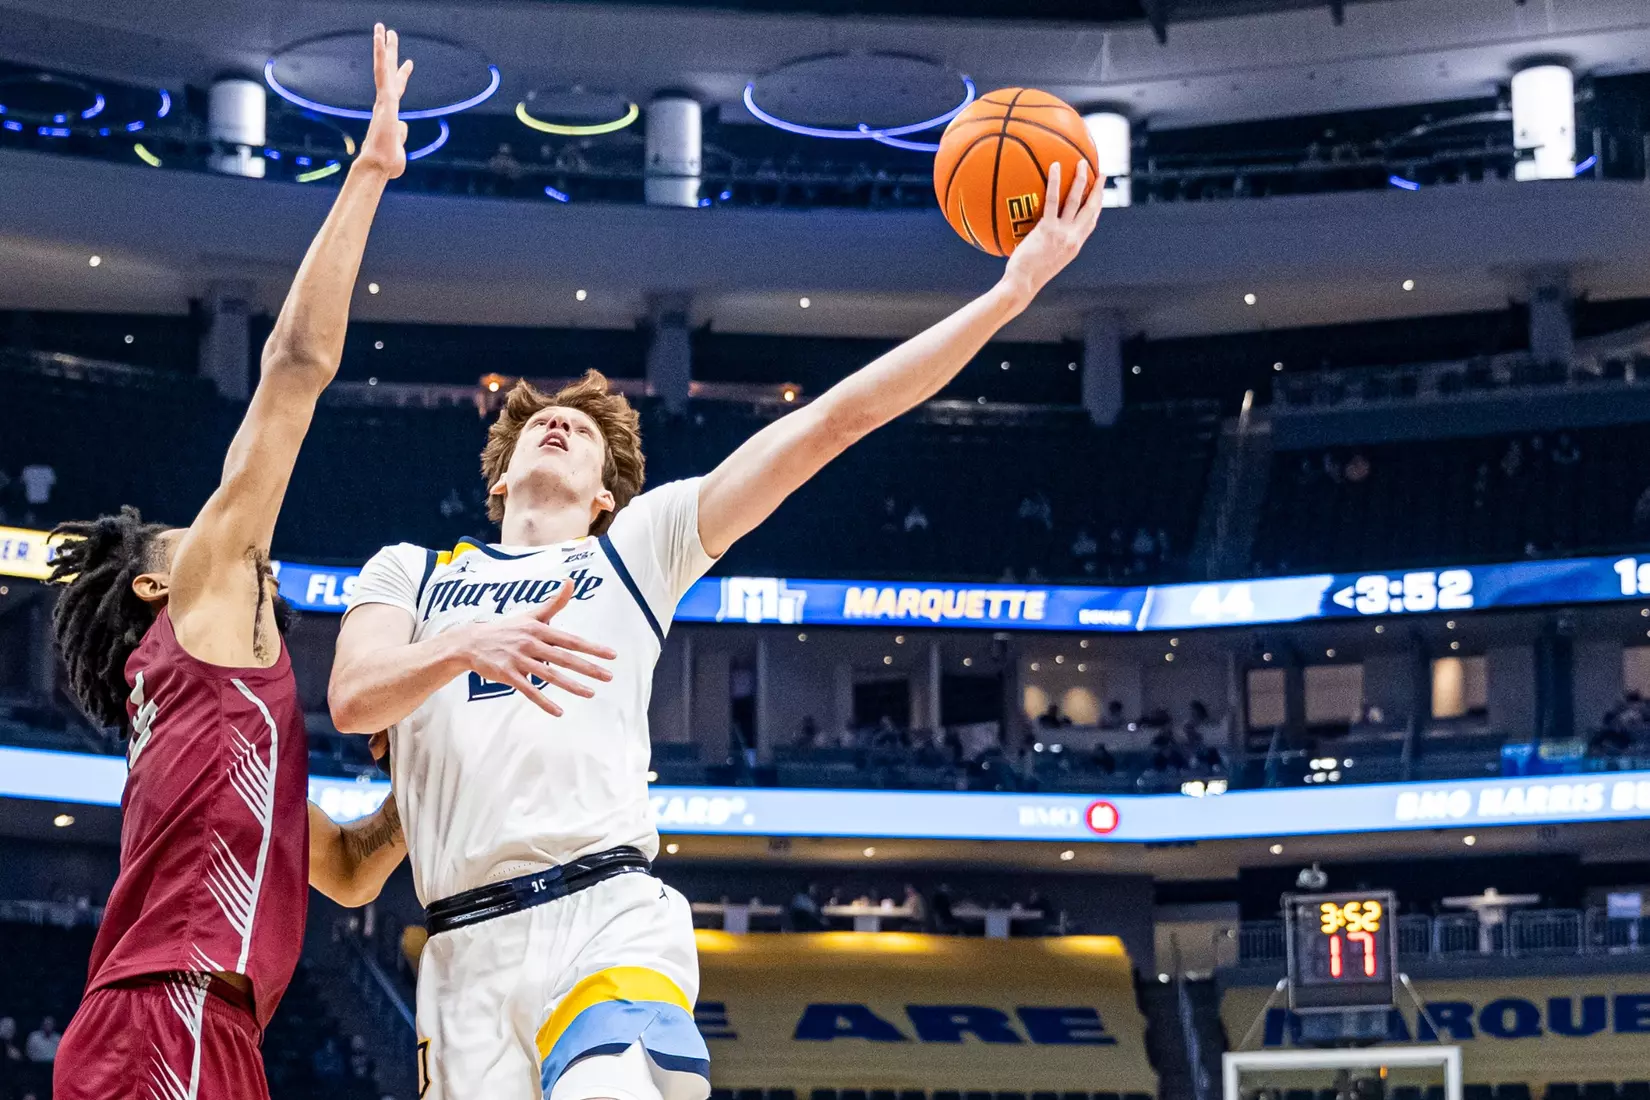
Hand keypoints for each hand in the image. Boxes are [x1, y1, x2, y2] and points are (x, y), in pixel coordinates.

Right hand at [357, 23, 412, 179]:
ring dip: (382, 47)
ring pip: (382, 68)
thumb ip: (400, 134)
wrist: (378, 167)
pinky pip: (382, 74)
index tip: (409, 63)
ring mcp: (384, 101)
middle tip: (392, 33)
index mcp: (390, 113)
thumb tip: (402, 125)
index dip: (403, 75)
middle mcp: (385, 103)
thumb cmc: (388, 164)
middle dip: (391, 53)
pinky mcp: (385, 100)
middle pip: (389, 72)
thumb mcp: (399, 147)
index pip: (397, 89)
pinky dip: (380, 57)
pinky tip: (380, 40)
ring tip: (381, 27)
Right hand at [456, 583, 616, 717]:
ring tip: (590, 693)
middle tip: (609, 676)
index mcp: (539, 629)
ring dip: (571, 686)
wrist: (472, 642)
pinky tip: (558, 712)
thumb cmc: (507, 629)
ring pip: (549, 675)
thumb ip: (554, 602)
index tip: (611, 655)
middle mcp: (531, 643)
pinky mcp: (507, 674)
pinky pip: (528, 690)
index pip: (571, 639)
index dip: (592, 647)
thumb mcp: (531, 615)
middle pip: (564, 657)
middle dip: (588, 668)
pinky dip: (544, 701)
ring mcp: (519, 659)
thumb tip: (571, 582)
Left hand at [999, 159, 1103, 304]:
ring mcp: (1062, 233)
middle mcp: (1073, 238)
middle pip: (1091, 209)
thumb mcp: (1045, 260)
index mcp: (1074, 246)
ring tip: (1081, 162)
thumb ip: (1049, 245)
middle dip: (1097, 189)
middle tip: (1100, 173)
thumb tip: (1040, 234)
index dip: (1097, 206)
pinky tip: (1054, 167)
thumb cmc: (1027, 276)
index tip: (1100, 194)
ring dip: (1080, 180)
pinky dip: (1055, 182)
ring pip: (1075, 201)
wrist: (1022, 285)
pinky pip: (1052, 200)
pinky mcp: (1047, 229)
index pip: (1090, 222)